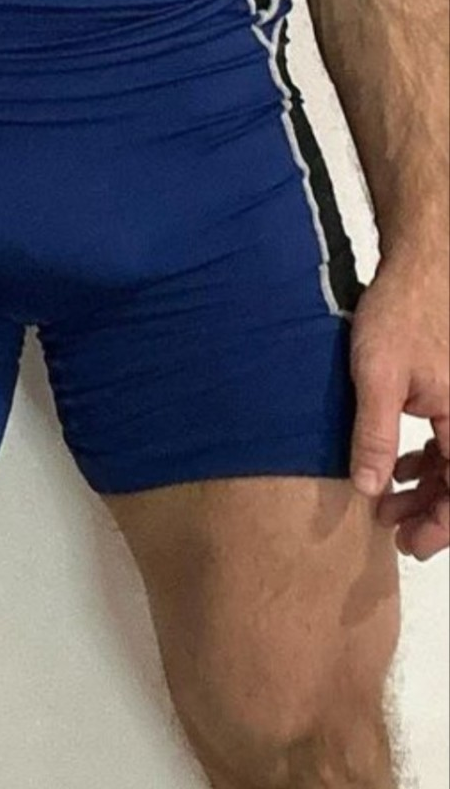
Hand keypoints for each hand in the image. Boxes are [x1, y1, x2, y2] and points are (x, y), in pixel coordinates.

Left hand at [350, 252, 448, 560]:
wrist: (418, 266)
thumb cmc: (402, 313)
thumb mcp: (378, 377)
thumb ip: (376, 435)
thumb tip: (369, 488)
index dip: (440, 527)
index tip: (411, 545)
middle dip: (429, 513)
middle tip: (393, 533)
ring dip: (425, 489)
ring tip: (386, 505)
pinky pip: (449, 442)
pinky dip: (427, 461)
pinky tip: (398, 468)